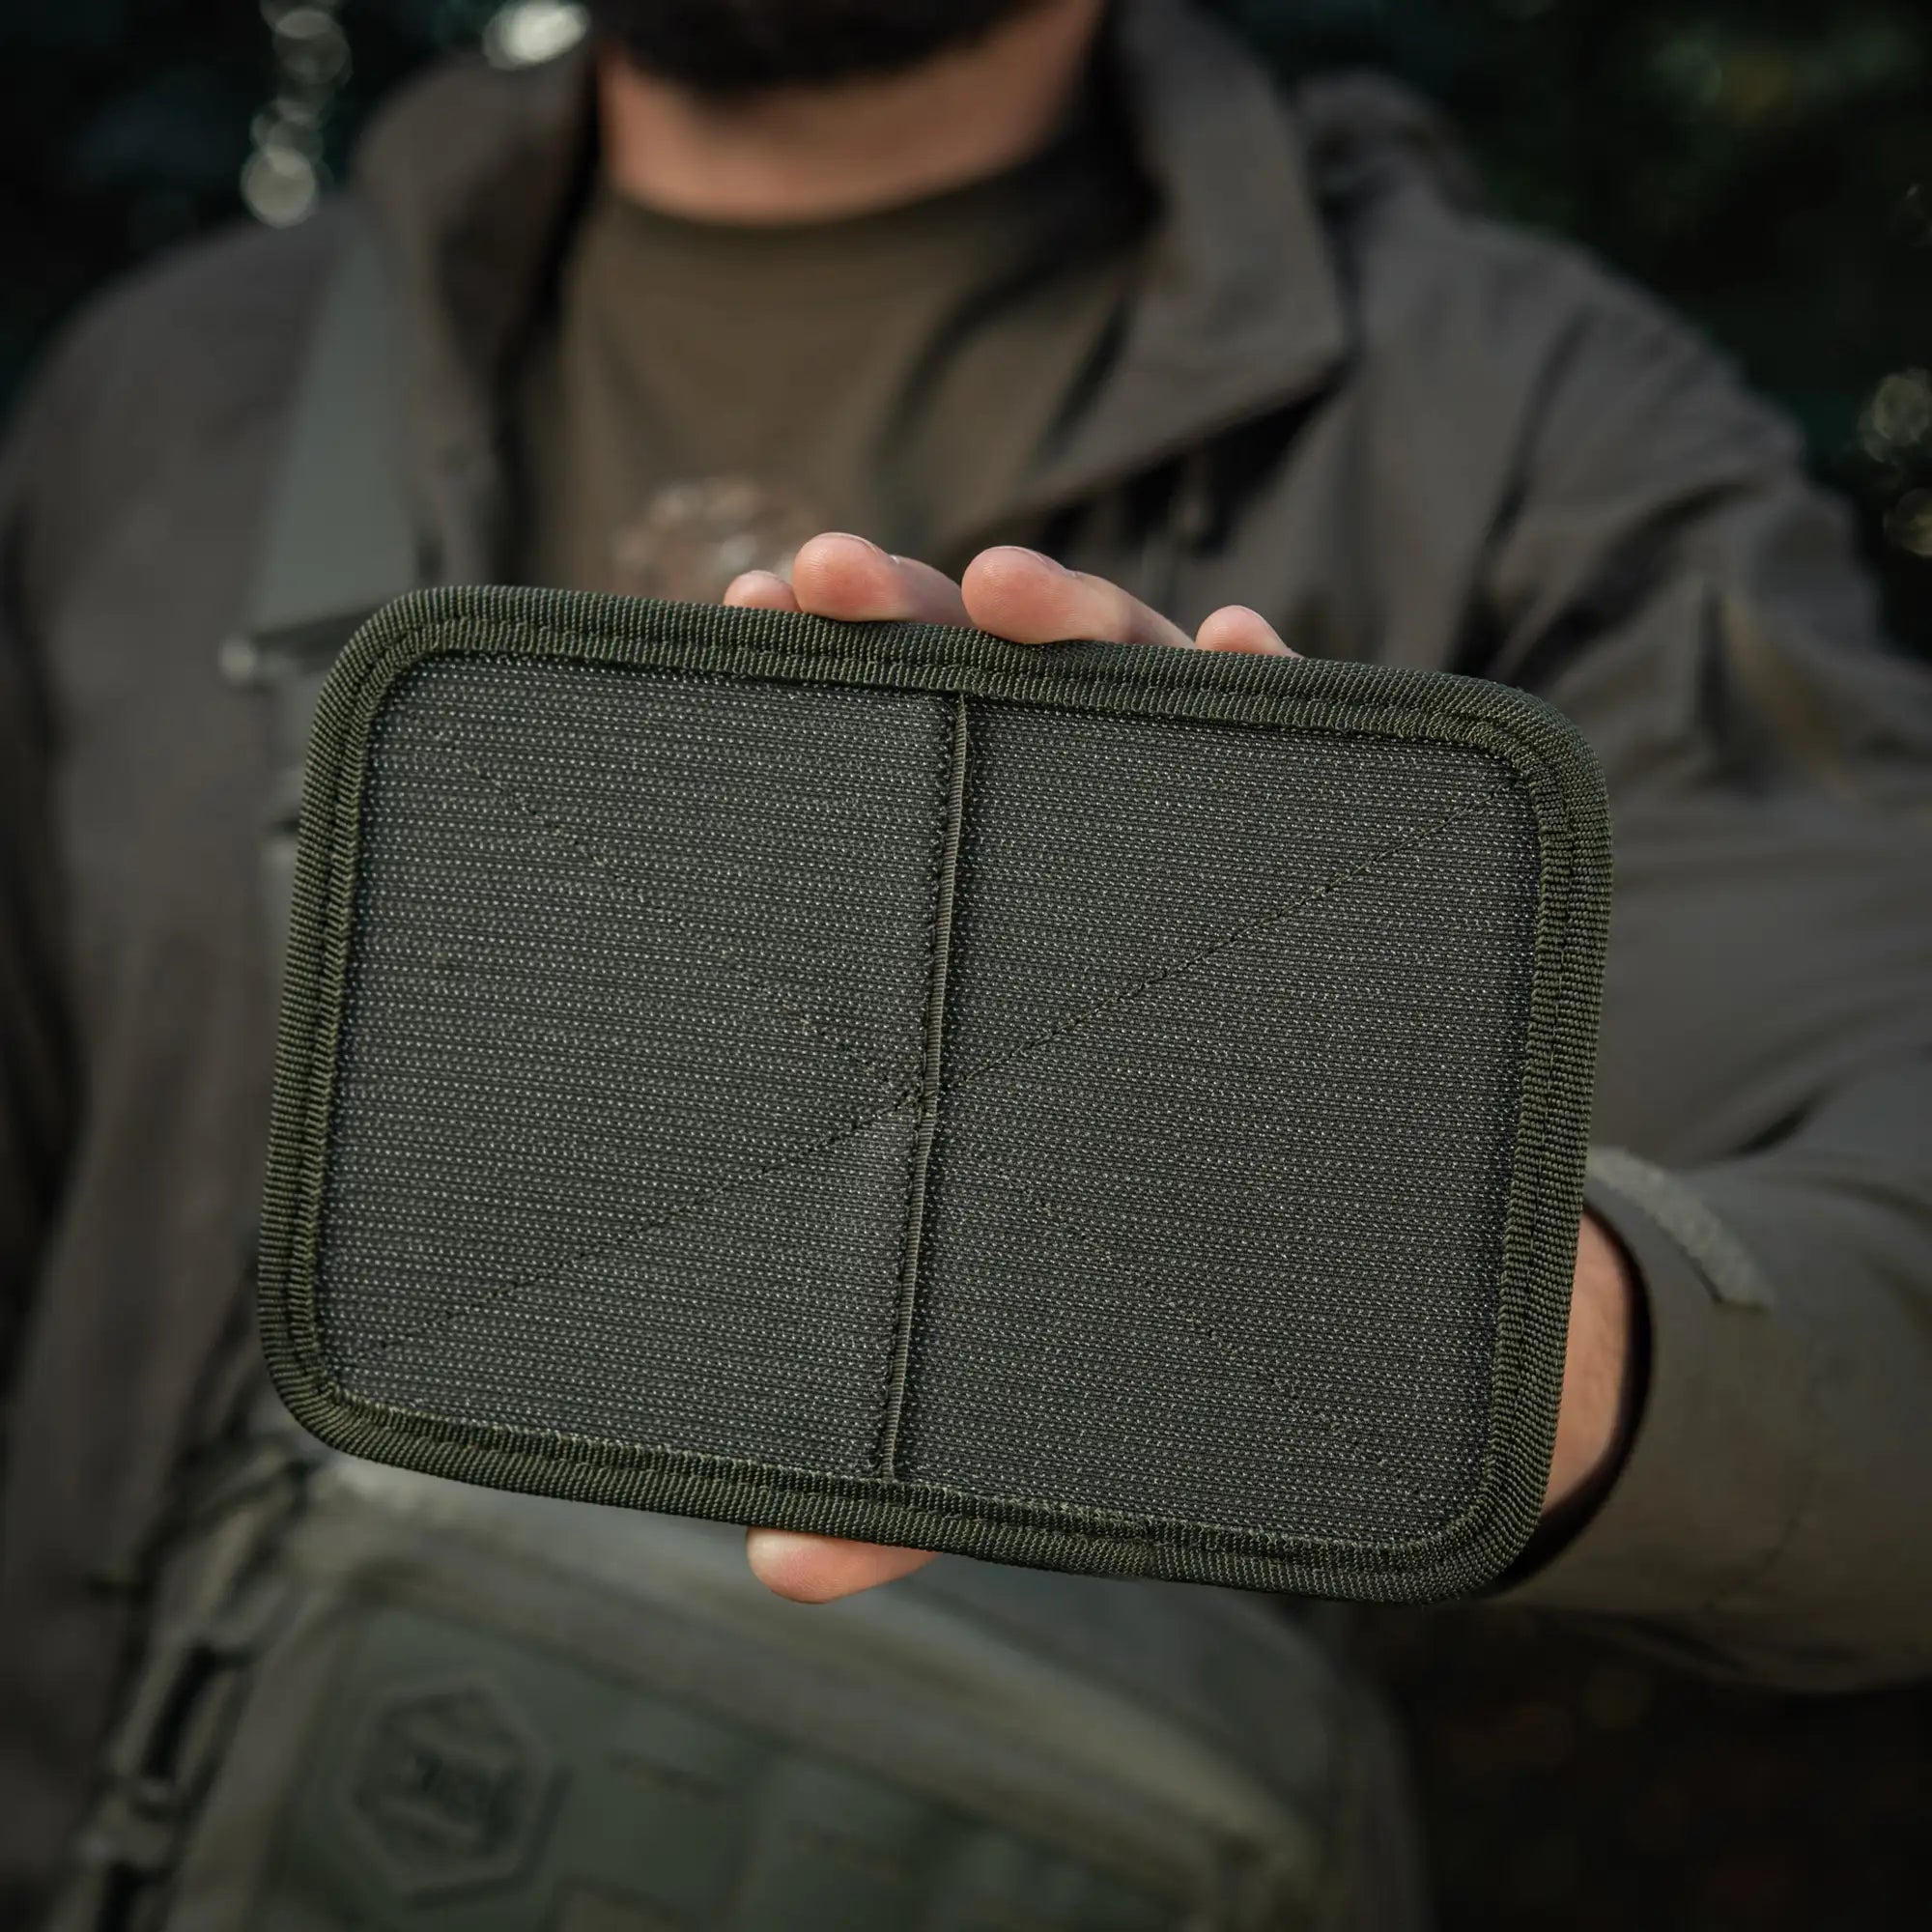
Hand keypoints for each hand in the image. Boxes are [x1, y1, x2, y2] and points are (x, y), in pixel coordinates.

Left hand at [725, 537, 1634, 1599]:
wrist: (1372, 1312)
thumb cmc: (1160, 1312)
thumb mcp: (1023, 1386)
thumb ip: (909, 1471)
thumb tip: (782, 1568)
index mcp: (965, 963)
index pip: (875, 793)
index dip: (807, 695)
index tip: (731, 625)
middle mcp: (1066, 883)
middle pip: (979, 705)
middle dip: (907, 615)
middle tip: (828, 582)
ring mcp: (1191, 864)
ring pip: (1129, 694)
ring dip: (1072, 616)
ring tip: (1015, 597)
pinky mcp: (1315, 878)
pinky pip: (1301, 754)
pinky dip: (1270, 690)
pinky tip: (1243, 651)